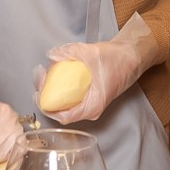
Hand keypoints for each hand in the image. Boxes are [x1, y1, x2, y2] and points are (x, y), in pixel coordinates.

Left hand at [37, 14, 159, 123]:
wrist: (132, 56)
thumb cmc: (116, 59)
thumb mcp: (91, 52)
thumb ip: (69, 52)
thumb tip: (50, 55)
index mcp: (92, 106)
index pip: (63, 117)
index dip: (47, 106)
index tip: (37, 92)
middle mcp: (90, 109)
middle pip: (61, 109)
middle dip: (47, 93)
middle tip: (41, 74)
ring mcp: (89, 103)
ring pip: (65, 102)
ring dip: (53, 89)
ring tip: (46, 71)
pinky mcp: (88, 95)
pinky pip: (70, 95)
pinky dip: (61, 86)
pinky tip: (56, 72)